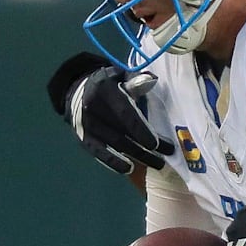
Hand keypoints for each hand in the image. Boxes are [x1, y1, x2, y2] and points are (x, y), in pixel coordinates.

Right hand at [46, 52, 174, 173]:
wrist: (78, 91)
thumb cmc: (110, 85)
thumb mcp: (121, 76)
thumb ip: (137, 80)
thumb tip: (152, 80)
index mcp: (105, 90)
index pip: (125, 113)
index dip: (140, 129)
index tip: (156, 144)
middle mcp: (93, 108)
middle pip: (123, 132)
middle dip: (146, 147)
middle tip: (167, 154)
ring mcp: (86, 125)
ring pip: (115, 144)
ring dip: (137, 156)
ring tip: (157, 164)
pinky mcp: (82, 137)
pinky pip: (98, 153)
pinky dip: (113, 162)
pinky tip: (128, 169)